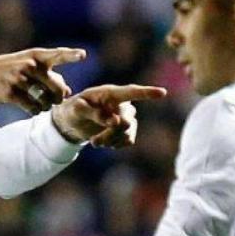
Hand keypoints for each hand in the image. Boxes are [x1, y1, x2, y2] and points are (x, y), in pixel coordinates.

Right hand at [0, 48, 85, 111]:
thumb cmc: (7, 70)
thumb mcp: (25, 64)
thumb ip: (47, 74)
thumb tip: (67, 91)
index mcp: (35, 55)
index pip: (57, 55)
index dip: (70, 55)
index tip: (82, 55)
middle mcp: (28, 65)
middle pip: (57, 87)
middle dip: (58, 97)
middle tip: (55, 100)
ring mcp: (19, 78)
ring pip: (45, 100)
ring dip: (46, 106)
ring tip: (40, 105)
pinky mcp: (10, 92)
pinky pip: (32, 108)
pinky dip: (35, 111)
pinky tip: (32, 110)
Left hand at [51, 84, 166, 146]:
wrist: (72, 122)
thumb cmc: (72, 110)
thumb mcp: (75, 110)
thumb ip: (93, 113)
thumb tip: (114, 121)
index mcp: (110, 93)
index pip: (131, 92)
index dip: (146, 93)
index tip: (162, 93)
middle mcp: (121, 103)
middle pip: (126, 121)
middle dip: (110, 133)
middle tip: (94, 142)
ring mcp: (125, 116)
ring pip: (127, 132)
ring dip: (111, 141)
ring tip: (94, 142)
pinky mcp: (126, 129)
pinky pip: (129, 139)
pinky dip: (116, 144)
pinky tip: (106, 143)